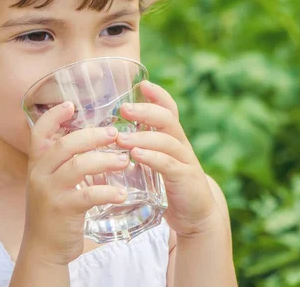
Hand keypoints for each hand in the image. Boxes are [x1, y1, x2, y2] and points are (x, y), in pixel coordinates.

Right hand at [21, 102, 129, 265]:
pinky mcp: (62, 210)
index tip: (71, 104)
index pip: (39, 132)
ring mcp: (49, 192)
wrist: (44, 249)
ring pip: (77, 166)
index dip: (53, 115)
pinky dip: (107, 192)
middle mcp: (39, 174)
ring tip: (124, 161)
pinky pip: (87, 196)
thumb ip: (64, 162)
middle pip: (65, 144)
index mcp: (37, 164)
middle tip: (115, 134)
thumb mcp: (51, 182)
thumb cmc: (54, 211)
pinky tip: (122, 194)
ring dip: (105, 160)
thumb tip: (91, 138)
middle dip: (92, 136)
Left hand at [116, 81, 221, 237]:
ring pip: (166, 141)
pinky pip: (169, 165)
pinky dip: (152, 158)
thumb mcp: (153, 162)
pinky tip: (136, 156)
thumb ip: (136, 149)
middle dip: (146, 111)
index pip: (168, 109)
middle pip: (167, 119)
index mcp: (171, 137)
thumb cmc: (167, 185)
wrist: (195, 216)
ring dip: (142, 137)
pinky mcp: (186, 179)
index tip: (143, 83)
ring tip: (120, 138)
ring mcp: (185, 161)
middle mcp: (180, 144)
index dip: (158, 95)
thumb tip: (104, 137)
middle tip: (124, 109)